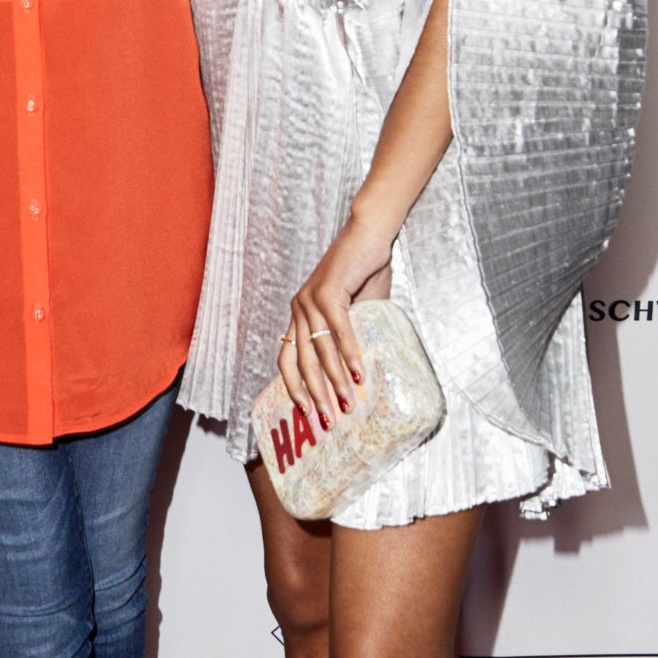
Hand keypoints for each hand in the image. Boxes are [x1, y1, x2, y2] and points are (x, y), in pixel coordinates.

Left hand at [278, 210, 395, 431]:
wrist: (370, 235)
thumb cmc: (365, 273)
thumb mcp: (356, 311)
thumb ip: (352, 336)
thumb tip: (364, 373)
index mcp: (300, 315)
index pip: (287, 358)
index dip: (294, 387)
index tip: (306, 413)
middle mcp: (298, 308)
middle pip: (299, 362)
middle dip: (314, 395)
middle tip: (328, 422)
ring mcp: (310, 299)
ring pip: (318, 350)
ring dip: (334, 380)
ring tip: (347, 404)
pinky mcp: (328, 291)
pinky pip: (338, 330)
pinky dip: (349, 354)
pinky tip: (359, 373)